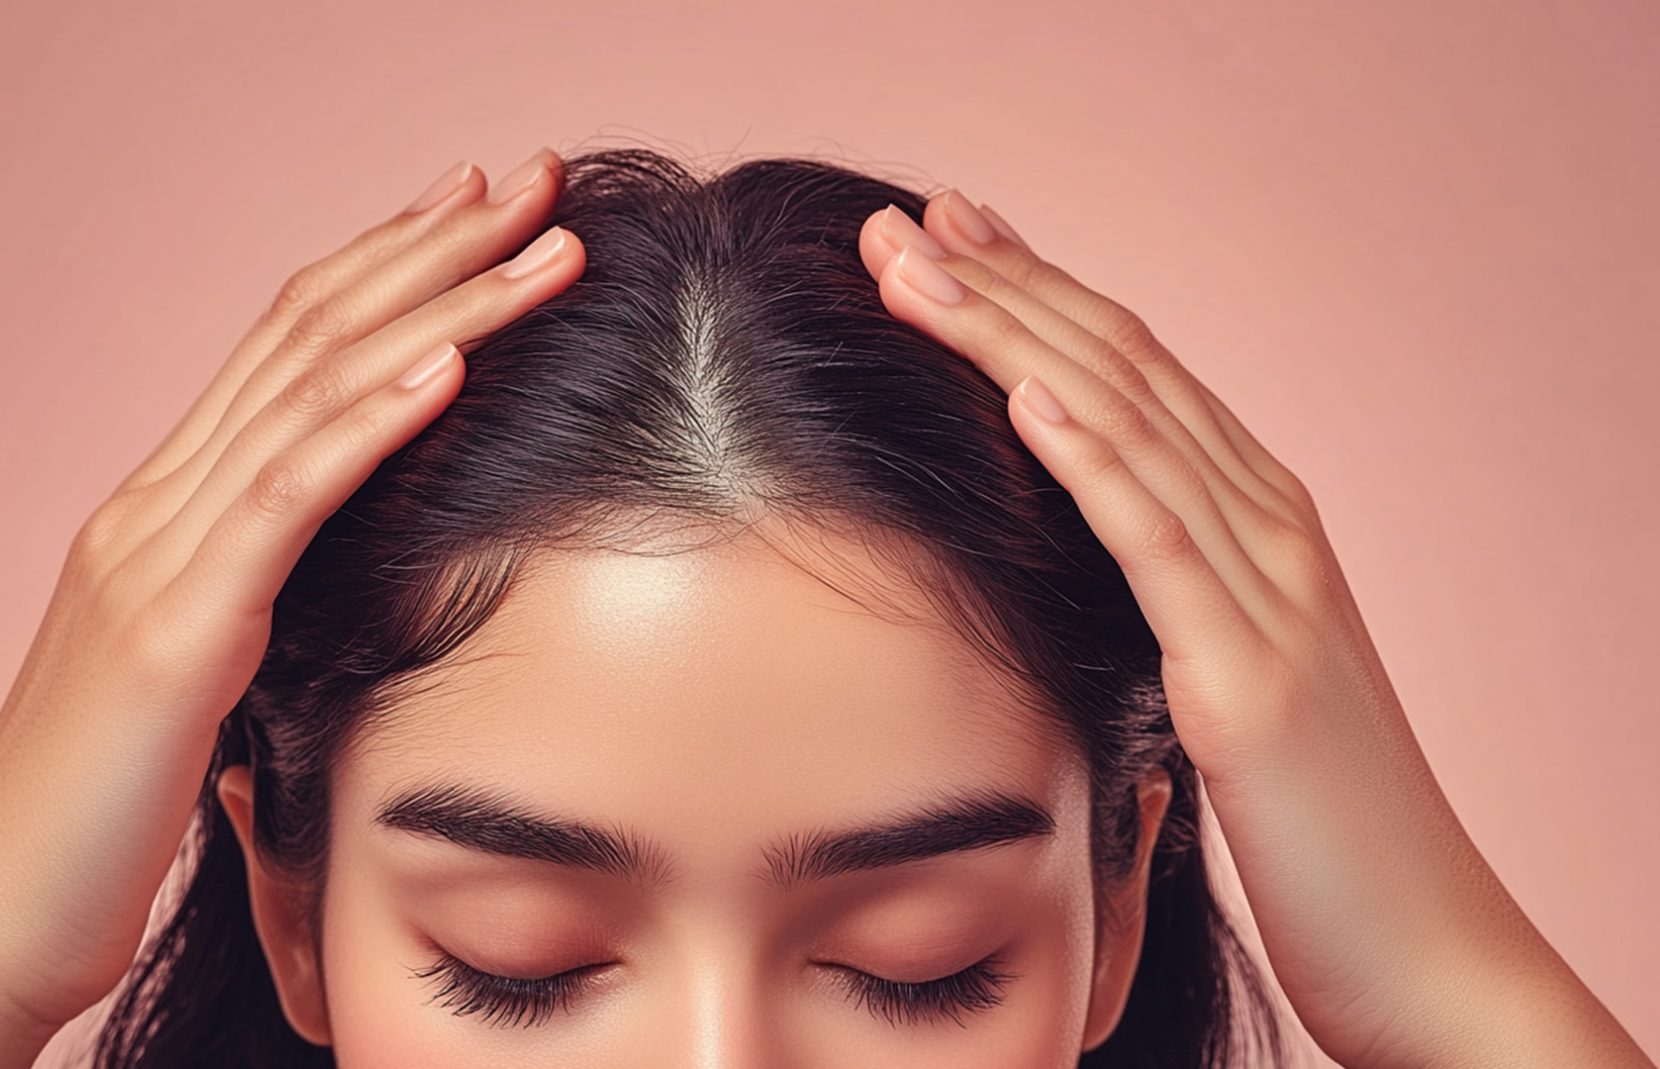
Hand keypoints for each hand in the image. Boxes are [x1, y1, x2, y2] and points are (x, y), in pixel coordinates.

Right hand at [0, 148, 583, 1066]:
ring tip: (540, 246)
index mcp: (162, 511)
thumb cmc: (99, 814)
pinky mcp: (175, 630)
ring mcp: (156, 556)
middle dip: (432, 247)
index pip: (283, 349)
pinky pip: (286, 499)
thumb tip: (332, 577)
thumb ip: (249, 603)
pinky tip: (447, 366)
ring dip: (441, 307)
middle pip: (307, 334)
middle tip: (532, 178)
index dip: (383, 265)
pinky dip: (371, 421)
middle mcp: (152, 504)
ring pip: (311, 392)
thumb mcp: (193, 680)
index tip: (473, 210)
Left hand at [855, 193, 1653, 1068]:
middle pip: (1120, 368)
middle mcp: (1272, 526)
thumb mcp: (1222, 672)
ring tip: (916, 270)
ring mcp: (1271, 592)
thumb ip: (1161, 589)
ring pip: (1127, 428)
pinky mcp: (1251, 675)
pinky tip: (1027, 391)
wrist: (1418, 937)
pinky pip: (1159, 541)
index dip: (1033, 292)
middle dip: (1000, 286)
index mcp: (1260, 520)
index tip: (942, 237)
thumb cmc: (1312, 817)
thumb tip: (1063, 543)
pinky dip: (1092, 456)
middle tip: (896, 222)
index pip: (1132, 370)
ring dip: (1011, 337)